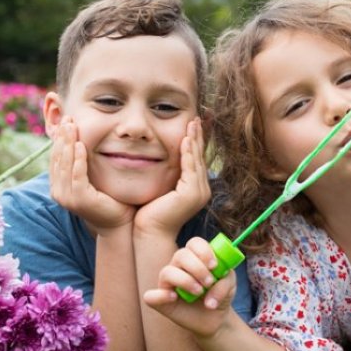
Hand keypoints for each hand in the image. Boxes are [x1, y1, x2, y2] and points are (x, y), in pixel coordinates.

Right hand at [49, 116, 134, 230]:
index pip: (56, 157)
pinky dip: (78, 159)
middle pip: (58, 158)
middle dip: (62, 137)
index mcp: (58, 186)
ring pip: (65, 164)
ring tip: (72, 126)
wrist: (119, 221)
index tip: (66, 121)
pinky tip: (82, 145)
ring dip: (68, 143)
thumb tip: (81, 141)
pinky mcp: (79, 199)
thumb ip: (83, 163)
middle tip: (68, 118)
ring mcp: (67, 197)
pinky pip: (77, 174)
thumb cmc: (108, 198)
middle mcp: (58, 192)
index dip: (60, 139)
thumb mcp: (92, 177)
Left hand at [134, 119, 209, 236]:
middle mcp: (201, 190)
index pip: (195, 160)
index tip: (191, 125)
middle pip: (199, 157)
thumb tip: (159, 157)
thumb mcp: (160, 188)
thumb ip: (166, 175)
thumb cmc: (149, 213)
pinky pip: (190, 168)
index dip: (194, 142)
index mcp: (195, 188)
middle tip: (196, 118)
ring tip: (193, 123)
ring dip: (194, 140)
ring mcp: (198, 192)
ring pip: (196, 160)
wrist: (149, 232)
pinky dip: (188, 153)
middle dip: (197, 136)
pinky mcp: (191, 193)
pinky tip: (185, 139)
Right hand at [142, 237, 235, 338]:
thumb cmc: (219, 295)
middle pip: (181, 255)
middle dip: (197, 268)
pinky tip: (174, 298)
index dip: (204, 251)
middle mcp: (179, 266)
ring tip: (199, 292)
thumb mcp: (229, 285)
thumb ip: (224, 283)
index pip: (194, 243)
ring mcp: (168, 283)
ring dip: (185, 281)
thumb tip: (208, 296)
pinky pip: (150, 296)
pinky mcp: (160, 301)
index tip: (214, 266)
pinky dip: (161, 296)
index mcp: (195, 257)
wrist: (215, 318)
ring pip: (167, 272)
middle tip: (209, 282)